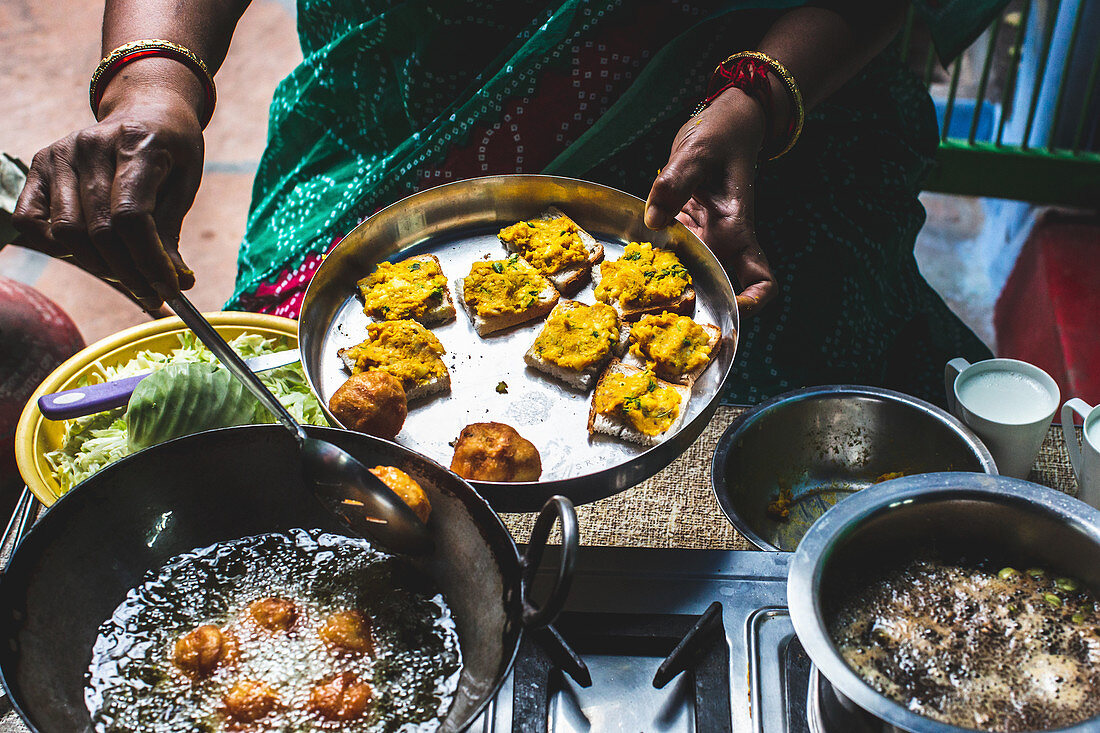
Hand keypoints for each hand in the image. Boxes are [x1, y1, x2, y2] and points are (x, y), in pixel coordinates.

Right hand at [13, 83, 203, 309]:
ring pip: (67, 232)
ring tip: (130, 277)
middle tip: (154, 292)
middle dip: (130, 272)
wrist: (146, 109)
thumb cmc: (171, 150)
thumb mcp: (186, 183)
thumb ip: (173, 231)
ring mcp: (60, 153)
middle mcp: (90, 145)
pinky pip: (31, 219)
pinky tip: (91, 253)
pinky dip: (58, 246)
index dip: (150, 261)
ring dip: (100, 266)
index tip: (172, 288)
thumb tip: (179, 283)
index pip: (132, 216)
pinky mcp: (39, 164)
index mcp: (136, 144)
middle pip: (100, 230)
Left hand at [644, 88, 776, 315]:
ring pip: (691, 275)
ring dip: (671, 290)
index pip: (760, 279)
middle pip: (718, 288)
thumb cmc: (721, 134)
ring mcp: (702, 238)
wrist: (723, 124)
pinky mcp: (682, 230)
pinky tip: (630, 267)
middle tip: (665, 318)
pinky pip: (670, 255)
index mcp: (735, 228)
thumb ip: (675, 184)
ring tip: (641, 299)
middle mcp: (721, 241)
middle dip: (697, 306)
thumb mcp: (698, 152)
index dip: (750, 302)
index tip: (728, 309)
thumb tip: (653, 221)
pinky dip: (653, 265)